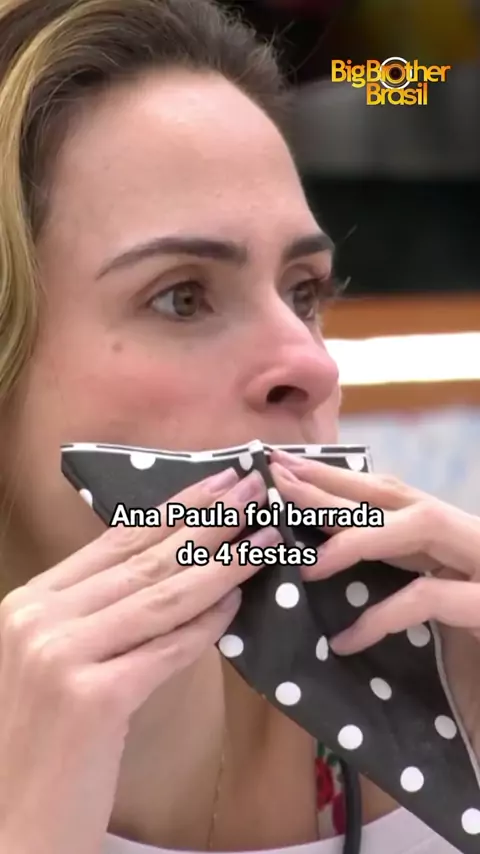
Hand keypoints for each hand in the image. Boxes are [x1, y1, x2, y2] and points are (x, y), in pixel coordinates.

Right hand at [0, 468, 276, 853]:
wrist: (13, 824)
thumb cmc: (44, 741)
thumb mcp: (59, 660)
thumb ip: (103, 613)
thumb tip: (181, 569)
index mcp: (30, 600)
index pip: (115, 539)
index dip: (174, 507)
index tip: (219, 482)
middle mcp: (39, 618)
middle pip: (144, 559)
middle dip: (208, 521)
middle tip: (255, 490)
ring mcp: (61, 656)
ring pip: (161, 598)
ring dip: (222, 565)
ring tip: (266, 539)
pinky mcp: (91, 699)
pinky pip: (165, 649)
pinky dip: (205, 627)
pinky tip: (237, 605)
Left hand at [270, 450, 479, 760]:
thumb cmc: (472, 666)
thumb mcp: (430, 616)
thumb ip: (390, 585)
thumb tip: (315, 565)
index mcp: (452, 538)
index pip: (390, 495)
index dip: (337, 479)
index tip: (287, 468)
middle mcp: (472, 539)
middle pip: (398, 496)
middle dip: (334, 486)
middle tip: (279, 476)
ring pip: (421, 525)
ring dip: (357, 536)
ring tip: (306, 561)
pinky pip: (429, 597)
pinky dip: (383, 616)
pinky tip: (345, 642)